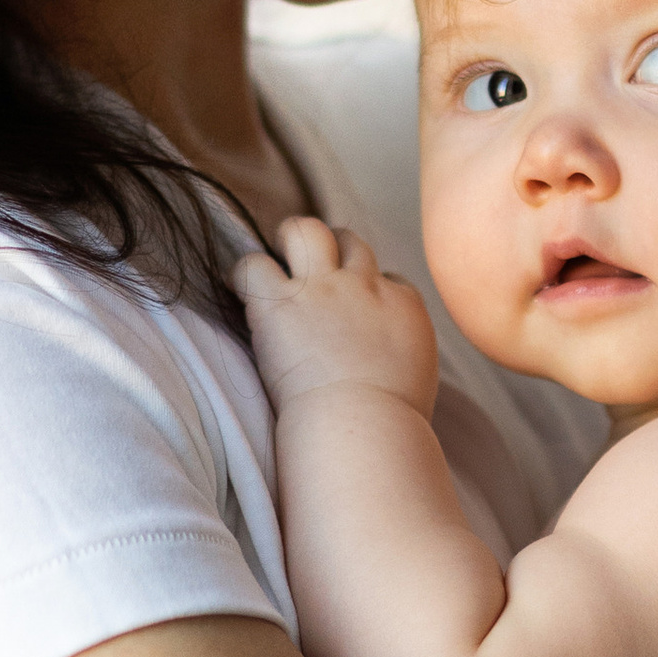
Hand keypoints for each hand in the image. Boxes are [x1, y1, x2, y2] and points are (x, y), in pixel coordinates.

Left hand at [236, 216, 440, 416]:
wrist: (365, 425)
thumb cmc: (394, 423)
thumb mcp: (419, 381)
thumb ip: (404, 360)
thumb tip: (391, 371)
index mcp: (404, 306)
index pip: (388, 276)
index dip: (367, 286)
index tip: (353, 309)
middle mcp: (364, 286)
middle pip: (349, 240)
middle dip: (329, 246)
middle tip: (308, 266)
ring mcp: (322, 289)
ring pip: (305, 232)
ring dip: (287, 241)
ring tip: (272, 260)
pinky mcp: (281, 304)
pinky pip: (254, 265)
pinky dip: (244, 274)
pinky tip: (238, 289)